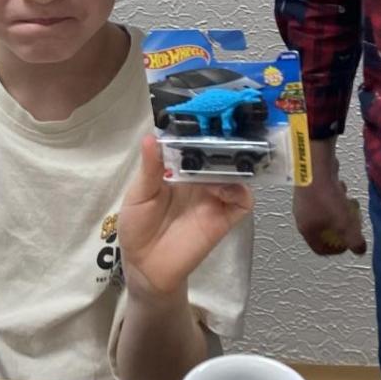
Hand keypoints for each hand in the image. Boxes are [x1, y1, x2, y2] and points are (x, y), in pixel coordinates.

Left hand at [119, 134, 252, 298]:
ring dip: (234, 164)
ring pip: (237, 173)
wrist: (145, 267)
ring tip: (222, 161)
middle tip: (225, 127)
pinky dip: (239, 190)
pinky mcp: (224, 218)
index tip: (204, 112)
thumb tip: (150, 137)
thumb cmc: (138, 227)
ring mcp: (214, 198)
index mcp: (179, 168)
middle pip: (221, 154)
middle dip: (225, 140)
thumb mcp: (139, 194)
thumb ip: (150, 168)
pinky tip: (224, 188)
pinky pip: (242, 201)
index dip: (202, 129)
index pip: (196, 143)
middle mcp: (200, 179)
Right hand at [294, 145, 365, 254]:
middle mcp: (302, 217)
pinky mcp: (308, 187)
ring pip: (325, 213)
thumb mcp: (345, 223)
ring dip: (340, 210)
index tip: (349, 243)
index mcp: (307, 230)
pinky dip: (334, 196)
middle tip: (352, 222)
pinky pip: (323, 197)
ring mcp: (304, 201)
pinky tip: (341, 187)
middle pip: (324, 230)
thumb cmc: (327, 197)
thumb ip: (354, 240)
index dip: (337, 250)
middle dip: (342, 227)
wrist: (316, 166)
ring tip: (349, 202)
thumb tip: (360, 250)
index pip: (320, 249)